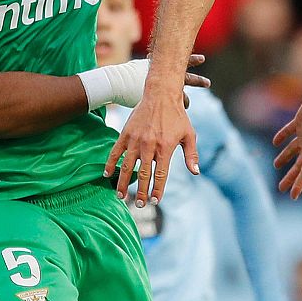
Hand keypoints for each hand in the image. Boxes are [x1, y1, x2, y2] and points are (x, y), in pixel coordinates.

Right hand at [107, 81, 200, 206]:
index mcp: (165, 147)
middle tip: (139, 205)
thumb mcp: (189, 135)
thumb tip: (195, 172)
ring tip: (121, 196)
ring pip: (127, 166)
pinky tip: (106, 174)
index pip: (160, 174)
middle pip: (143, 174)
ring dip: (123, 182)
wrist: (161, 94)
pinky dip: (110, 163)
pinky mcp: (125, 133)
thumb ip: (191, 155)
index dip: (157, 190)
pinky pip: (116, 151)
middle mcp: (149, 145)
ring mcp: (135, 139)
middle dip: (141, 192)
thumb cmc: (177, 116)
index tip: (155, 201)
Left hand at [272, 86, 301, 199]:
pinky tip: (275, 142)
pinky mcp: (300, 121)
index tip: (292, 196)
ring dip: (285, 157)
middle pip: (298, 165)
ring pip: (293, 149)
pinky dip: (282, 137)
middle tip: (281, 188)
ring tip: (275, 165)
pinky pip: (289, 132)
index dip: (299, 184)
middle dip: (290, 176)